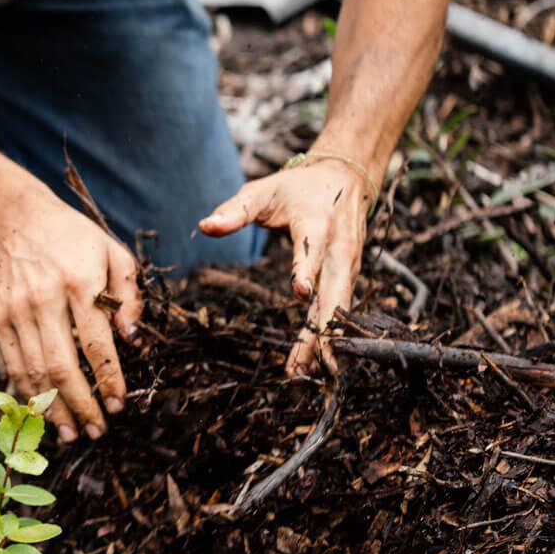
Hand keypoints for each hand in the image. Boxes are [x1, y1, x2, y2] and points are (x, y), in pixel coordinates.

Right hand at [0, 193, 141, 441]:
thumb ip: (128, 293)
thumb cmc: (73, 237)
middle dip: (82, 406)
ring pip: (35, 372)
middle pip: (62, 367)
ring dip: (53, 409)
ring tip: (71, 434)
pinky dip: (27, 392)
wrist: (17, 220)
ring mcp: (17, 312)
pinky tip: (41, 412)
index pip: (96, 343)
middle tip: (98, 431)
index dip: (109, 379)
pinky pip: (13, 364)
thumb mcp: (113, 252)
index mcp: (79, 283)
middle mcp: (45, 300)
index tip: (120, 404)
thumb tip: (131, 336)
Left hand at [199, 158, 373, 377]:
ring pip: (339, 309)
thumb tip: (204, 226)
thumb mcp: (263, 192)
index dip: (307, 270)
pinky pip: (341, 310)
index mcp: (317, 223)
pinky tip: (319, 364)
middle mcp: (340, 249)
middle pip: (332, 293)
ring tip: (309, 375)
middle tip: (304, 365)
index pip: (312, 249)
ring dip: (325, 343)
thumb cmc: (298, 189)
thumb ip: (234, 211)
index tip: (300, 293)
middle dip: (320, 330)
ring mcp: (350, 266)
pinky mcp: (350, 277)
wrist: (347, 178)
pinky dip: (332, 336)